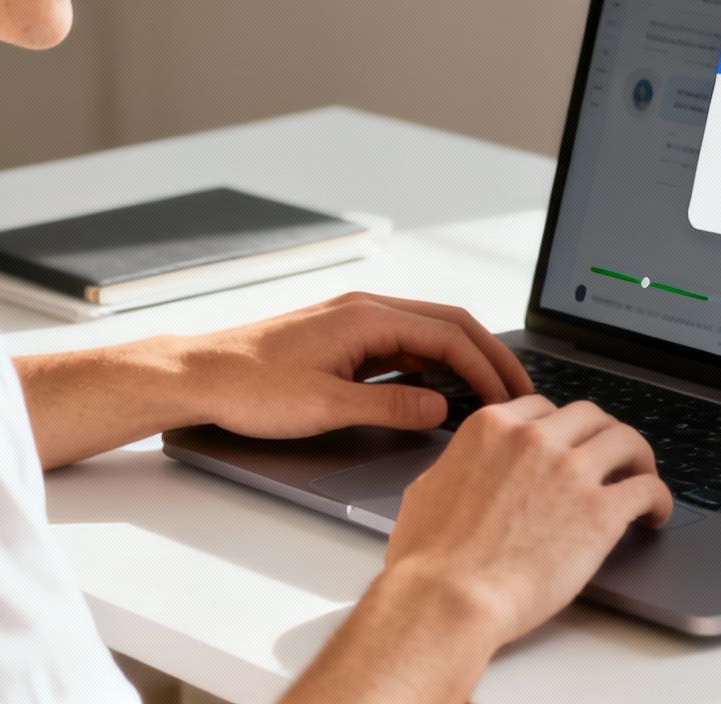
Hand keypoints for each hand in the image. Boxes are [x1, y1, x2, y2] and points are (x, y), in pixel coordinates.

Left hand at [179, 291, 532, 438]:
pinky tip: (441, 391)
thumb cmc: (249, 386)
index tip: (511, 398)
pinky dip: (432, 366)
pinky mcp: (342, 341)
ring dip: (462, 360)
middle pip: (448, 325)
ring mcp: (354, 323)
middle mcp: (365, 310)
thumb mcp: (326, 407)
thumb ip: (390, 408)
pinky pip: (403, 346)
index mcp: (366, 316)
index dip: (487, 367)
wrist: (198, 376)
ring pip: (427, 334)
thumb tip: (441, 409)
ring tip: (491, 393)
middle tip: (522, 390)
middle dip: (489, 356)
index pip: (449, 334)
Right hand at [382, 394, 673, 649]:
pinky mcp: (600, 512)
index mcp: (492, 428)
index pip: (541, 407)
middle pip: (589, 415)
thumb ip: (458, 468)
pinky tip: (654, 514)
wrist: (448, 597)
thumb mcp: (428, 489)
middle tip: (609, 458)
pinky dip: (658, 498)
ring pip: (626, 440)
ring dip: (638, 458)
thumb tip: (465, 472)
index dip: (560, 427)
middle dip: (601, 435)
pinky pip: (647, 488)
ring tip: (641, 477)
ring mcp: (571, 471)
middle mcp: (534, 439)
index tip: (568, 443)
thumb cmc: (428, 558)